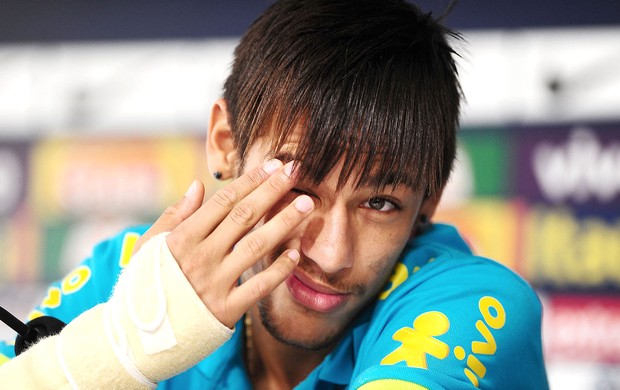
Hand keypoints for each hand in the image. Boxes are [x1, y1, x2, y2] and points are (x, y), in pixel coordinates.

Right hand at [140, 160, 312, 327]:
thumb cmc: (145, 286)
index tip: (273, 165)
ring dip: (285, 223)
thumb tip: (198, 185)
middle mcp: (201, 257)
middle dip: (272, 191)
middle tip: (296, 171)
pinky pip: (259, 286)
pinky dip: (279, 269)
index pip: (224, 202)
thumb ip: (174, 215)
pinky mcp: (226, 311)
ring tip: (307, 204)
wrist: (137, 338)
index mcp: (182, 238)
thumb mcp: (150, 247)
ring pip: (256, 246)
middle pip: (244, 217)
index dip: (251, 181)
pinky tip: (296, 253)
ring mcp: (215, 284)